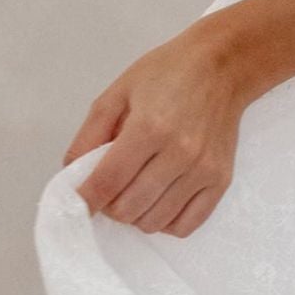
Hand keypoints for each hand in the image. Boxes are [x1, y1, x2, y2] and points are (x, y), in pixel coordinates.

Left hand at [64, 22, 247, 234]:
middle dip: (108, 205)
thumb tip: (73, 173)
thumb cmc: (167, 74)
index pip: (107, 182)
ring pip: (154, 222)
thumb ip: (89, 135)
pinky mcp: (220, 180)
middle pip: (128, 208)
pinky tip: (157, 203)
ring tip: (133, 193)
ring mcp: (202, 170)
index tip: (78, 201)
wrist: (221, 68)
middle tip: (109, 189)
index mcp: (149, 127)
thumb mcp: (117, 93)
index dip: (85, 199)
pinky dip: (164, 223)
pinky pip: (185, 226)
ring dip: (134, 216)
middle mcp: (179, 153)